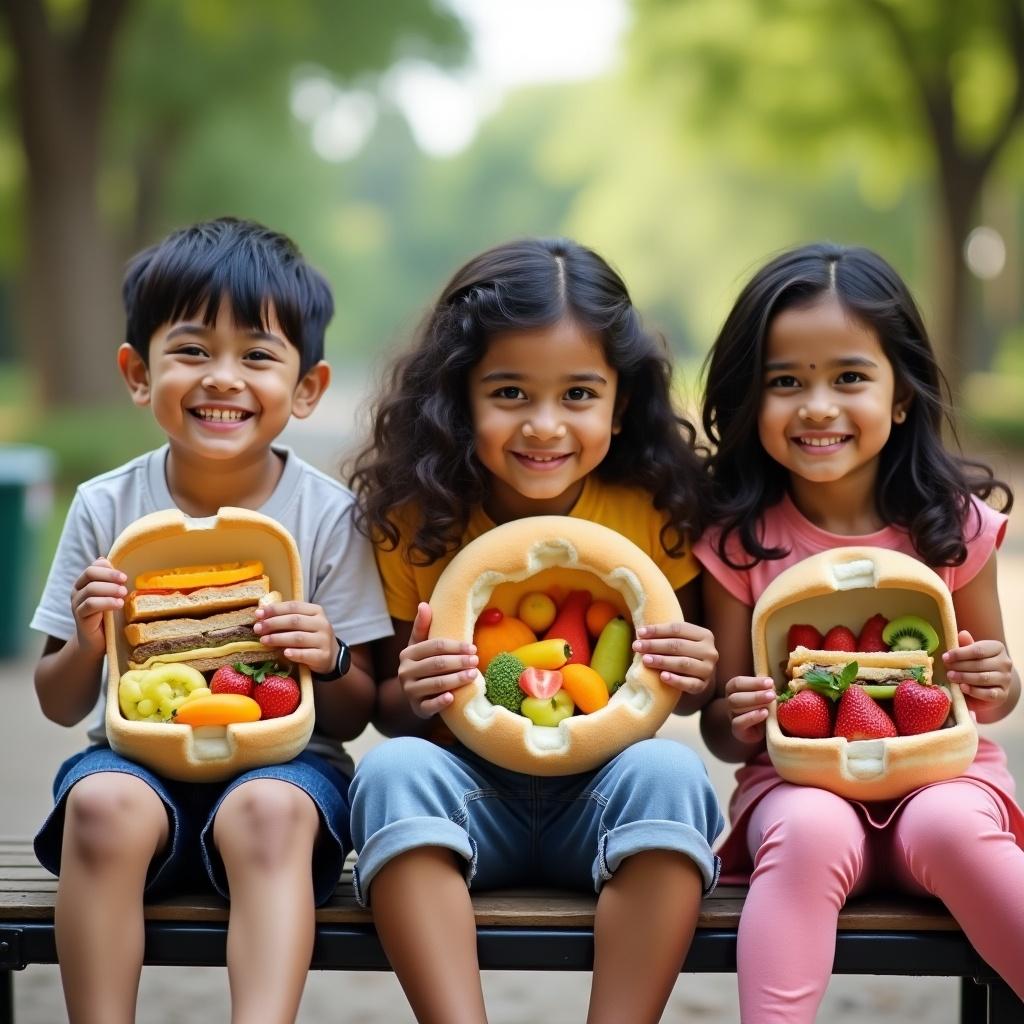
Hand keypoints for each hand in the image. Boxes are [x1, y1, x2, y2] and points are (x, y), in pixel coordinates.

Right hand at [71, 557, 126, 657]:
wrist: (96, 641)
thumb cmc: (107, 616)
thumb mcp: (112, 596)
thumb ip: (113, 582)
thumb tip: (112, 562)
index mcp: (85, 583)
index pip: (93, 567)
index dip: (108, 568)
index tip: (124, 575)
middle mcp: (78, 591)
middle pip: (90, 574)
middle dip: (109, 575)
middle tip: (125, 581)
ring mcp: (77, 603)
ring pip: (90, 589)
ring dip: (110, 589)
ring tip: (124, 593)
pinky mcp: (79, 616)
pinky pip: (90, 605)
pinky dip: (106, 602)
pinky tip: (119, 604)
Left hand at [254, 600, 335, 674]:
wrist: (331, 655)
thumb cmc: (311, 636)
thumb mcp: (304, 623)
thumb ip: (287, 617)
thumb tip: (260, 613)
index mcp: (316, 611)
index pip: (293, 606)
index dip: (274, 609)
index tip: (258, 614)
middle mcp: (322, 624)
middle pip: (294, 621)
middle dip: (273, 624)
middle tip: (257, 628)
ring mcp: (324, 640)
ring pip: (298, 637)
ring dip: (278, 639)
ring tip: (264, 641)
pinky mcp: (323, 656)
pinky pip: (306, 654)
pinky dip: (294, 653)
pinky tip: (284, 653)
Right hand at [399, 602, 477, 718]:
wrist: (415, 694)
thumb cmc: (422, 664)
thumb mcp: (420, 645)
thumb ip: (423, 626)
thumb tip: (423, 604)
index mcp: (407, 654)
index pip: (434, 647)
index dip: (455, 647)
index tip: (473, 649)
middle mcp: (405, 672)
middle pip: (436, 664)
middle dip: (459, 662)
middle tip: (476, 661)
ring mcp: (410, 691)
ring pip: (436, 684)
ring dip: (456, 679)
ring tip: (474, 675)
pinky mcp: (417, 708)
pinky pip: (429, 706)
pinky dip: (441, 701)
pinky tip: (453, 697)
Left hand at [632, 620, 717, 697]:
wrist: (695, 676)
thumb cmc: (682, 653)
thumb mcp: (679, 641)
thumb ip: (665, 635)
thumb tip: (641, 633)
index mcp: (705, 635)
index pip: (678, 629)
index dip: (657, 630)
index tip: (640, 633)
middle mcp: (710, 651)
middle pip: (679, 645)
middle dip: (655, 645)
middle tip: (637, 646)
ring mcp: (708, 669)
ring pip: (683, 664)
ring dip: (662, 661)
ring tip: (645, 660)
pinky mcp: (703, 685)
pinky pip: (690, 683)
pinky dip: (676, 680)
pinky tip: (662, 677)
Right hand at [724, 675, 775, 744]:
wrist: (760, 729)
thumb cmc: (762, 706)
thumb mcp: (764, 695)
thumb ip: (766, 688)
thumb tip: (774, 683)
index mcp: (734, 689)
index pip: (738, 682)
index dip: (754, 682)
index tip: (770, 682)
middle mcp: (730, 701)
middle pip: (736, 695)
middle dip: (755, 695)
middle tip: (772, 694)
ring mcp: (731, 716)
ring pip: (735, 706)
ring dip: (754, 704)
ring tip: (770, 702)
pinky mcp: (737, 730)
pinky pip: (738, 723)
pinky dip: (751, 717)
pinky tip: (765, 713)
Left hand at [942, 629, 1013, 708]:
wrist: (990, 683)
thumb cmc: (977, 663)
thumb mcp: (971, 653)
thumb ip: (966, 644)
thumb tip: (962, 634)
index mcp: (997, 648)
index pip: (978, 650)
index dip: (959, 654)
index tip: (945, 657)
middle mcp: (1005, 663)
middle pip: (979, 664)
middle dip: (959, 666)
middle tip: (946, 668)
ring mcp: (1005, 679)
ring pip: (983, 678)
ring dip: (964, 677)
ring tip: (951, 676)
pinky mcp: (1003, 694)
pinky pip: (988, 693)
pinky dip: (974, 691)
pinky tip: (962, 688)